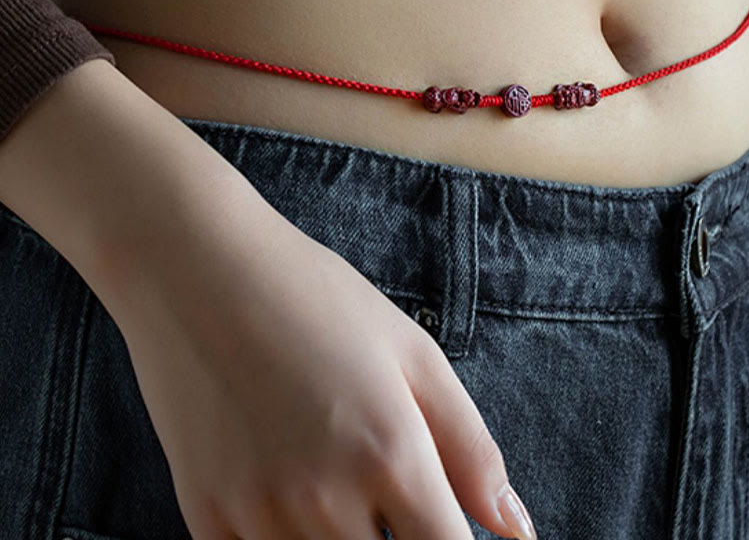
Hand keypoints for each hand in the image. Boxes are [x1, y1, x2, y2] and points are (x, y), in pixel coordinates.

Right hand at [109, 181, 536, 539]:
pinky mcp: (204, 516)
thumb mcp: (410, 351)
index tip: (439, 524)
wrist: (198, 267)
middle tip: (384, 488)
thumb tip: (518, 531)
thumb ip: (471, 447)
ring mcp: (257, 514)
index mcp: (390, 453)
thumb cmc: (314, 297)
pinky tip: (287, 493)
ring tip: (335, 475)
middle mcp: (326, 499)